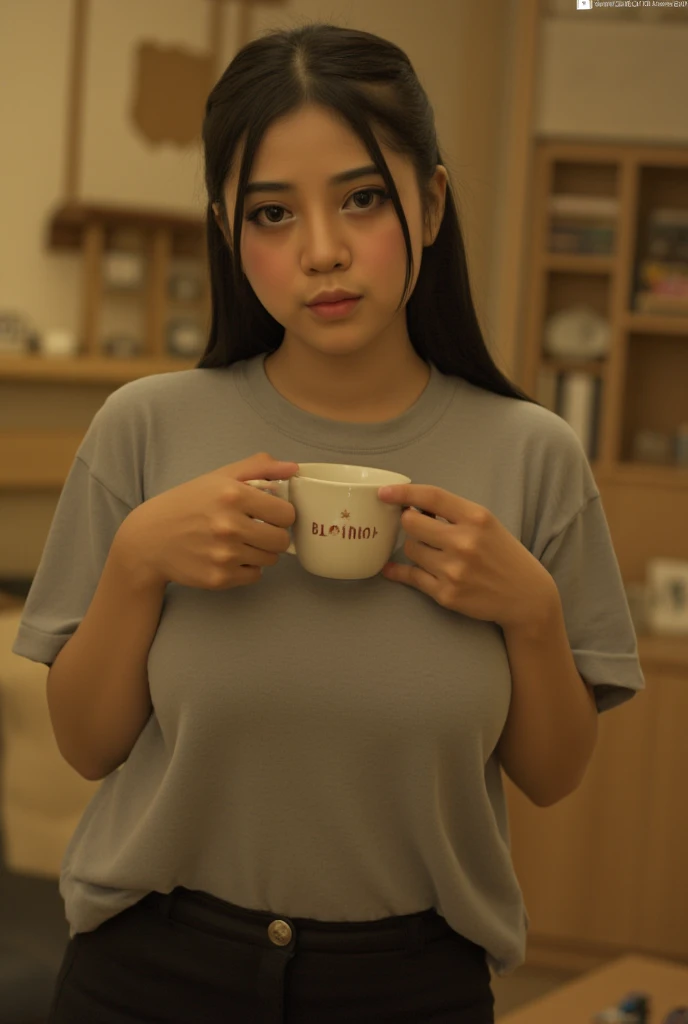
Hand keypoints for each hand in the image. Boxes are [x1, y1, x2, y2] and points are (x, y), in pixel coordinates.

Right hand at [116, 452, 298, 590]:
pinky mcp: (219, 578)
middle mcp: (229, 526)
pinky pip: (254, 576)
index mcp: (233, 496)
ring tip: (240, 542)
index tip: (270, 513)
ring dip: (261, 551)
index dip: (281, 514)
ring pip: (271, 559)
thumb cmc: (187, 504)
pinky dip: (246, 568)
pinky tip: (228, 557)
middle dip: (274, 534)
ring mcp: (224, 555)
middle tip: (257, 529)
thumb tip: (293, 468)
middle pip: (282, 540)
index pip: (287, 513)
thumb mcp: (219, 477)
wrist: (148, 539)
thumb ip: (259, 468)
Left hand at [377, 484, 555, 630]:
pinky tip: (393, 569)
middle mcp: (464, 543)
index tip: (384, 492)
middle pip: (411, 523)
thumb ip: (453, 514)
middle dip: (409, 522)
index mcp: (477, 518)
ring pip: (410, 549)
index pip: (432, 496)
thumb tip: (412, 506)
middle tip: (419, 527)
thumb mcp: (487, 524)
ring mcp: (454, 570)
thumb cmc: (504, 555)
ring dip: (415, 547)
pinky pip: (411, 577)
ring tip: (432, 551)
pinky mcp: (446, 594)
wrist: (526, 596)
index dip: (403, 492)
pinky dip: (400, 572)